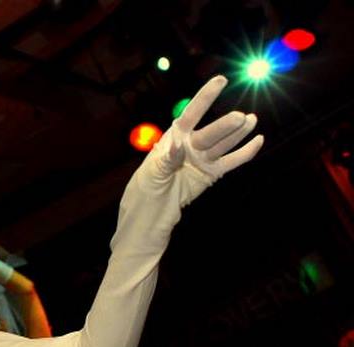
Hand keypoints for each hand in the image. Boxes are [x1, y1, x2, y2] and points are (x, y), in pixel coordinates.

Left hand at [131, 76, 262, 209]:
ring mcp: (203, 158)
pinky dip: (246, 153)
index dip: (205, 97)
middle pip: (212, 132)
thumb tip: (179, 145)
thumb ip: (167, 158)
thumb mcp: (152, 170)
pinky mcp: (212, 173)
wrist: (152, 207)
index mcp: (175, 137)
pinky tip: (258, 140)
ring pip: (225, 143)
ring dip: (238, 133)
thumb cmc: (147, 184)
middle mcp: (192, 144)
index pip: (192, 114)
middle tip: (239, 117)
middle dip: (225, 125)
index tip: (221, 80)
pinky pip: (232, 161)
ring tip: (251, 120)